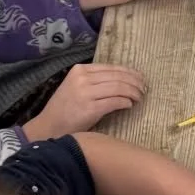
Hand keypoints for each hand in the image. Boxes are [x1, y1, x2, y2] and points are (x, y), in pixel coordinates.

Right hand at [23, 64, 147, 138]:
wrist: (50, 126)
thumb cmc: (66, 111)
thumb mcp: (76, 88)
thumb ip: (94, 83)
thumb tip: (120, 82)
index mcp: (80, 70)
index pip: (110, 68)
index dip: (128, 72)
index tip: (140, 78)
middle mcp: (83, 78)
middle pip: (117, 76)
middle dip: (134, 82)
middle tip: (144, 89)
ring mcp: (86, 92)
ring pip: (118, 87)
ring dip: (133, 92)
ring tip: (140, 97)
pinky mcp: (90, 108)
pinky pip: (114, 102)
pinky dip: (125, 102)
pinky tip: (130, 105)